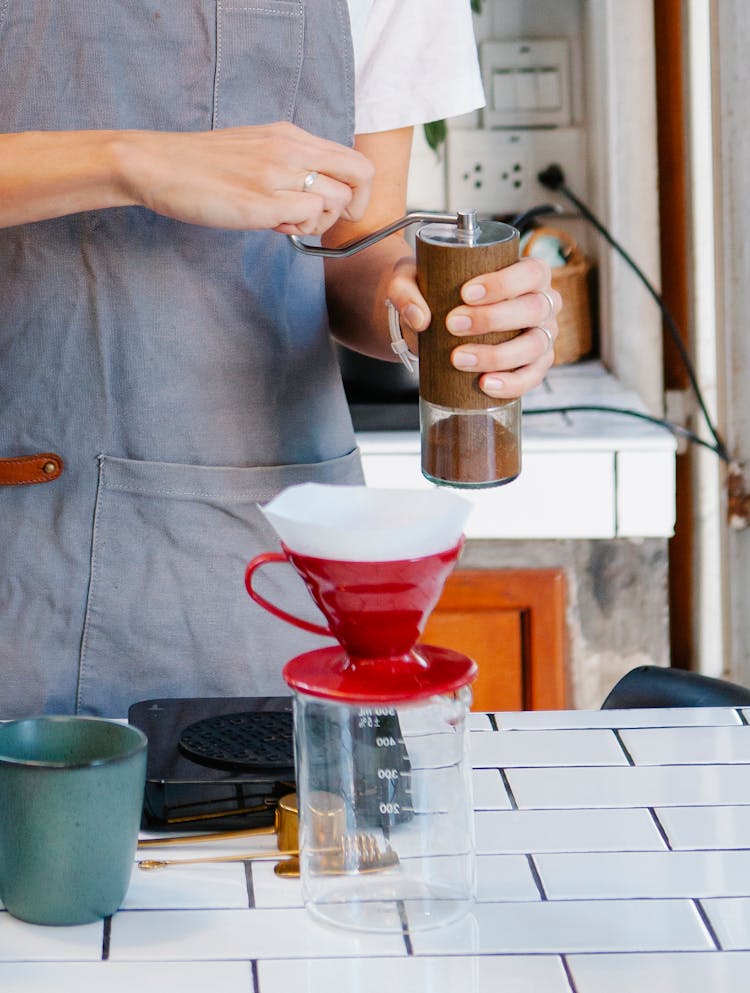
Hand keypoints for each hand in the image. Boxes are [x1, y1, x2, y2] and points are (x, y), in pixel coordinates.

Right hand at [112, 122, 374, 234]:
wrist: (157, 164)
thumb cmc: (203, 166)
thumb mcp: (256, 150)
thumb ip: (289, 166)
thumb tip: (315, 197)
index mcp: (290, 135)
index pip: (354, 159)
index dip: (357, 191)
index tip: (340, 208)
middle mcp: (289, 149)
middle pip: (360, 176)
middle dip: (353, 208)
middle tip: (322, 221)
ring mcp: (276, 174)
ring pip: (335, 200)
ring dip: (319, 222)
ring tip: (285, 222)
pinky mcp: (260, 203)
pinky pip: (306, 217)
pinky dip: (297, 229)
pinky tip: (272, 226)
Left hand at [386, 256, 560, 397]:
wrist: (434, 323)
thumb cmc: (435, 292)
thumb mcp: (411, 281)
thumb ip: (405, 291)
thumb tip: (420, 318)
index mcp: (528, 274)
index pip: (531, 273)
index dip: (504, 283)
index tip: (467, 293)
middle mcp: (542, 303)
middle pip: (533, 309)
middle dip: (493, 319)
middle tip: (454, 325)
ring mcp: (541, 336)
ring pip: (534, 346)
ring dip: (497, 355)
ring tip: (459, 359)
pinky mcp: (534, 365)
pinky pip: (532, 378)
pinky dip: (511, 383)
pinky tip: (484, 384)